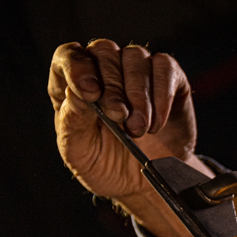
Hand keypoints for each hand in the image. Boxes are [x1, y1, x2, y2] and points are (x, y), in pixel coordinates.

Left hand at [49, 40, 212, 236]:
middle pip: (104, 52)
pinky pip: (164, 67)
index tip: (90, 93)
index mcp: (73, 85)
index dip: (76, 66)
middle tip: (120, 118)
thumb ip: (73, 120)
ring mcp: (137, 71)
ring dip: (138, 95)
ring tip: (139, 129)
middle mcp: (104, 70)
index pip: (68, 55)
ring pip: (135, 56)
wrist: (144, 185)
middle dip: (112, 87)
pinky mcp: (168, 78)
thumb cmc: (105, 165)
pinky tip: (157, 123)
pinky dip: (161, 95)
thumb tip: (77, 92)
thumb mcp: (78, 151)